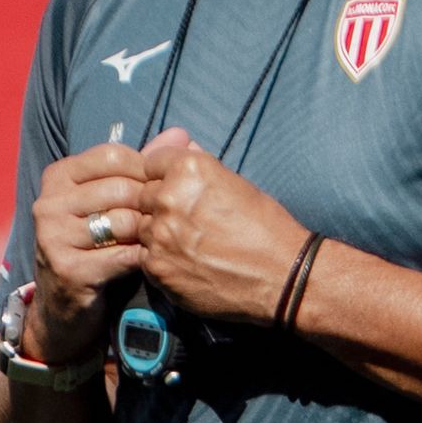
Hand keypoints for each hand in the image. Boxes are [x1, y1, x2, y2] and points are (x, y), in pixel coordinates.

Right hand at [30, 146, 162, 346]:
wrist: (66, 310)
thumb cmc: (97, 250)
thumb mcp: (116, 205)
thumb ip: (144, 168)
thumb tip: (181, 132)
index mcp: (58, 177)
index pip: (111, 156)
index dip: (146, 169)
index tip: (166, 188)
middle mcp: (49, 203)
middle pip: (120, 188)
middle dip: (152, 205)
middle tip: (173, 221)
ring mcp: (53, 236)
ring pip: (122, 221)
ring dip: (149, 234)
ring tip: (162, 243)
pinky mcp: (67, 269)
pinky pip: (121, 255)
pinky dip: (143, 260)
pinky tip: (151, 263)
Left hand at [100, 129, 308, 323]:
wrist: (280, 275)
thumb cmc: (266, 227)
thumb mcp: (235, 182)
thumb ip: (198, 164)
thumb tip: (178, 147)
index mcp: (188, 169)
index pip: (151, 161)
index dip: (162, 175)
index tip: (172, 188)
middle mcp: (168, 197)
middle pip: (141, 193)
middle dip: (157, 204)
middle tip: (184, 220)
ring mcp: (159, 234)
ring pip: (140, 225)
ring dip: (156, 232)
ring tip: (187, 243)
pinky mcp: (156, 267)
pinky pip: (143, 256)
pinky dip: (159, 258)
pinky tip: (185, 262)